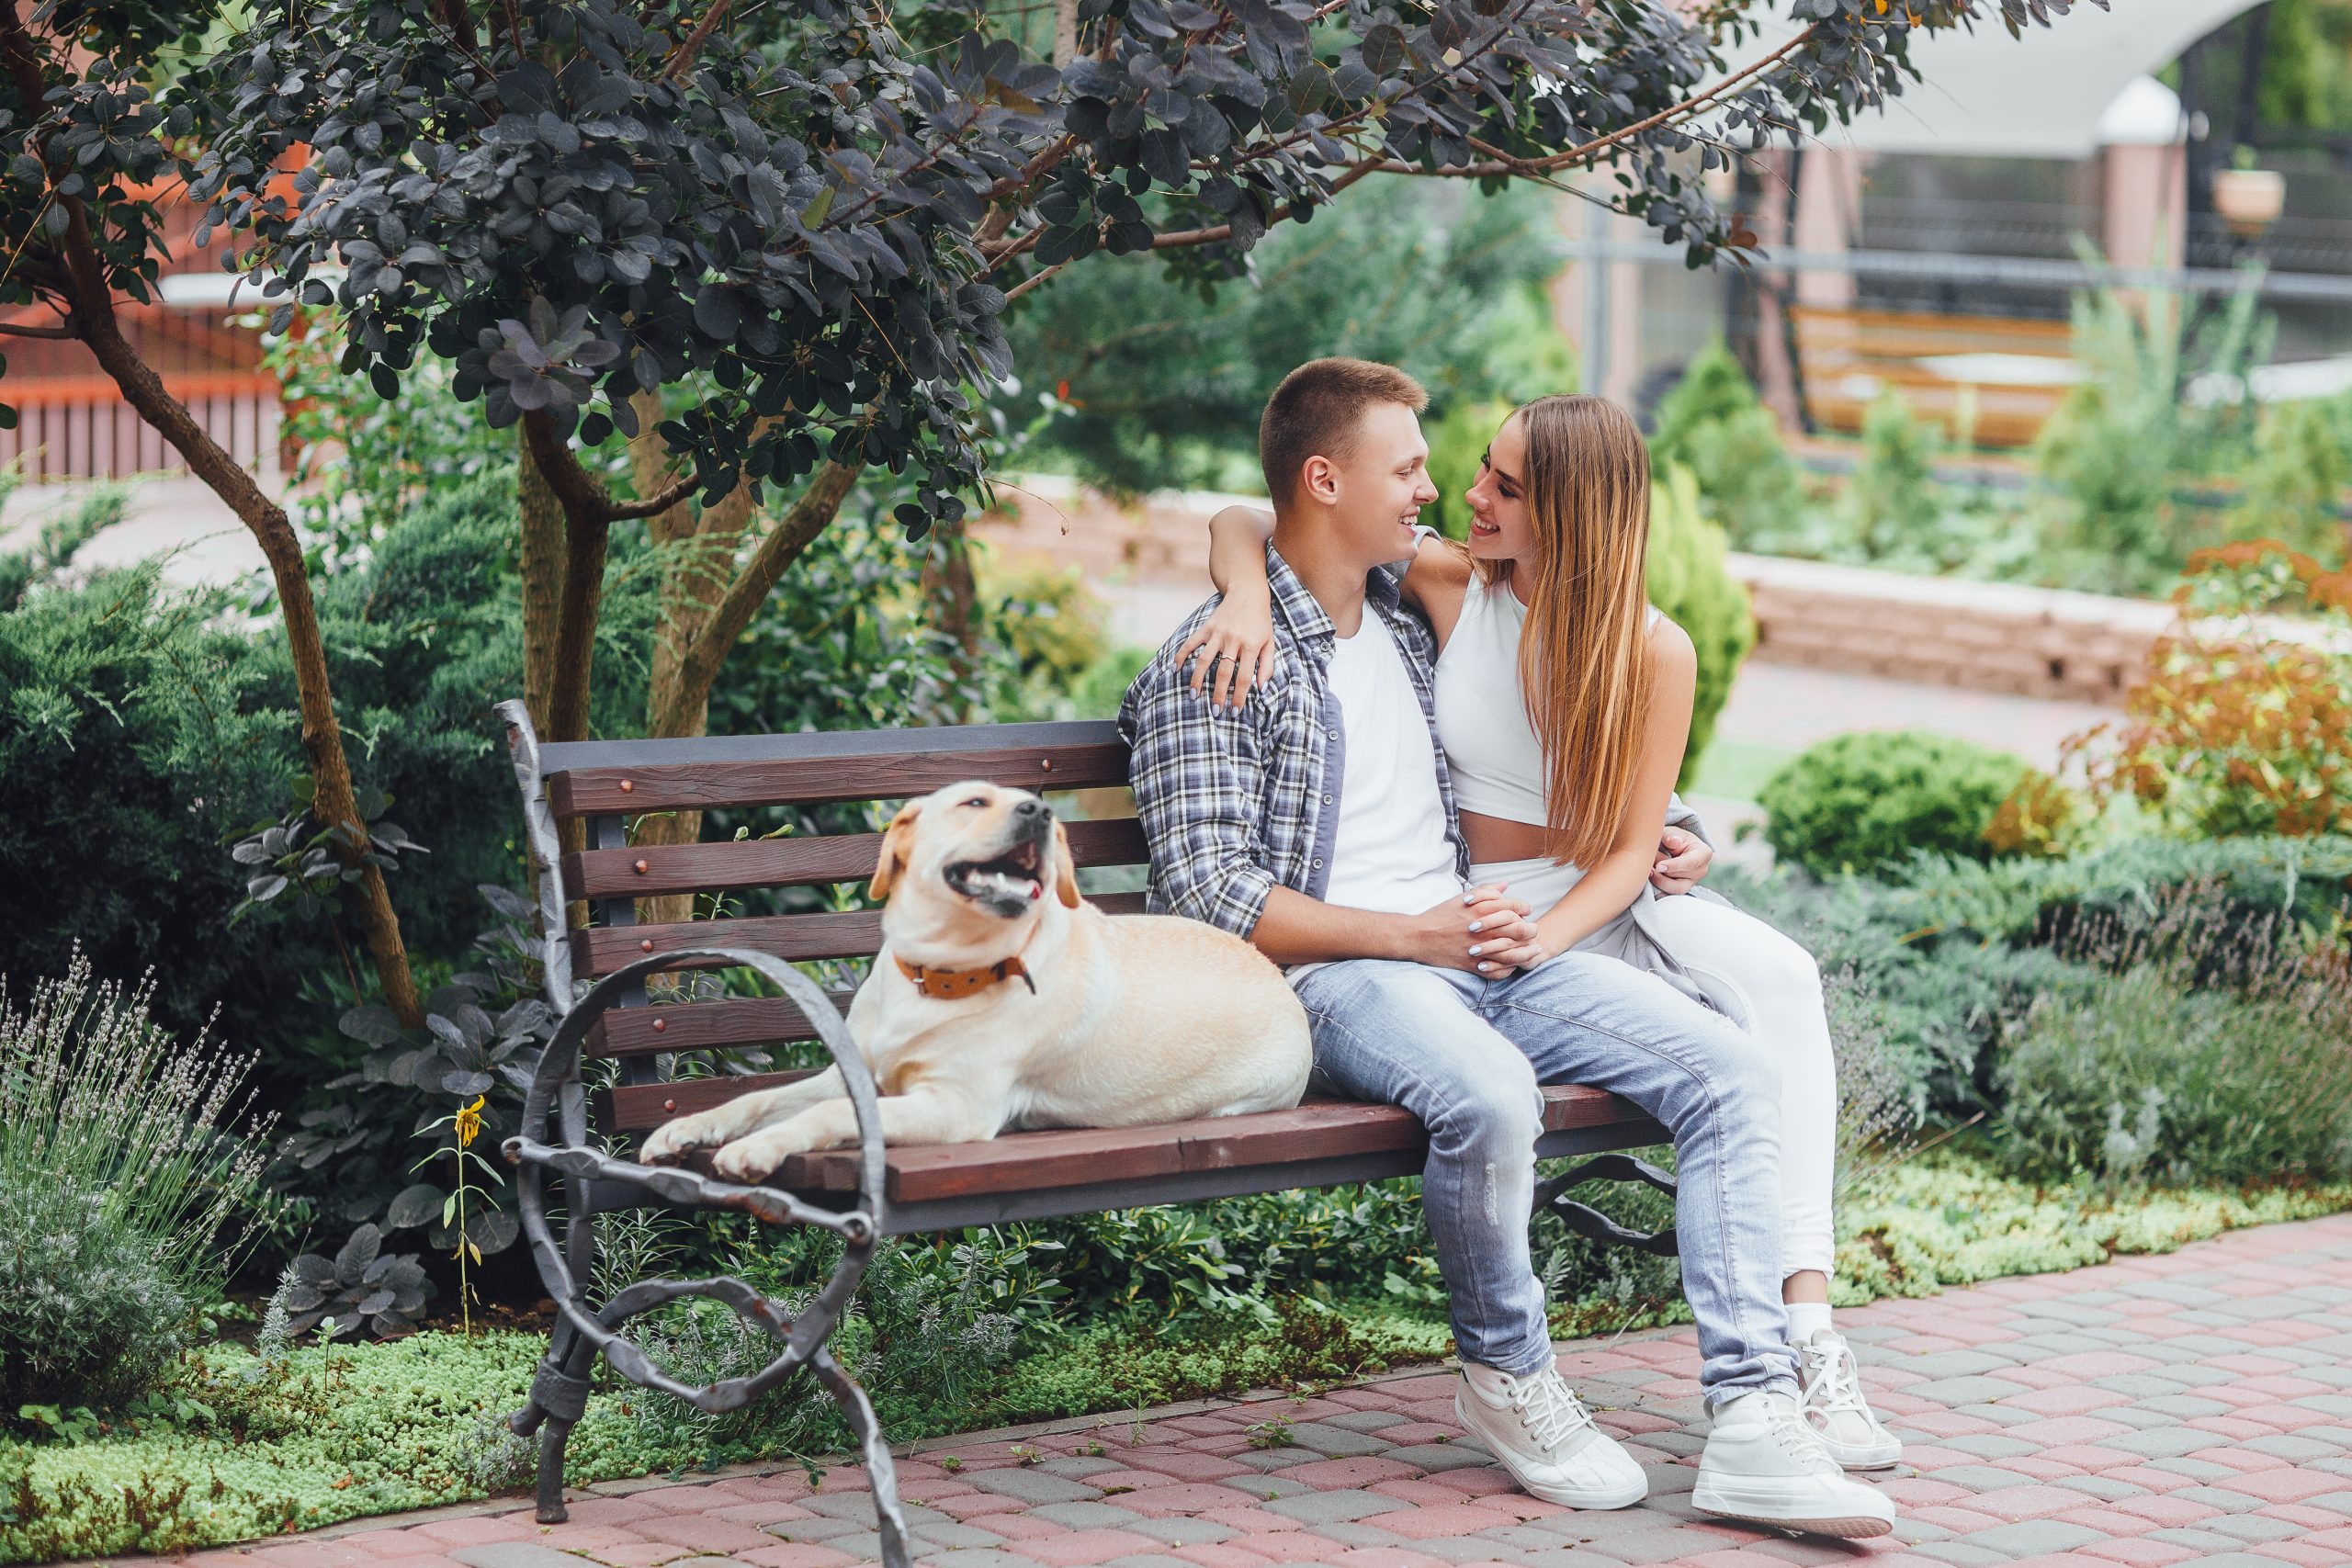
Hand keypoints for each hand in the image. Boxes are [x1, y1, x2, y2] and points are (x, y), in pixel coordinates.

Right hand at [1173, 589, 1277, 707]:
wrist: (1248, 593)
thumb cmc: (1261, 621)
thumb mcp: (1270, 642)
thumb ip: (1267, 665)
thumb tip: (1262, 688)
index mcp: (1251, 646)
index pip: (1244, 677)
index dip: (1239, 696)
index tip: (1234, 711)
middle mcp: (1233, 640)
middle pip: (1223, 672)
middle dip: (1218, 694)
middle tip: (1214, 711)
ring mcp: (1218, 633)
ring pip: (1205, 660)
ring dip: (1197, 679)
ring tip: (1193, 695)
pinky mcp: (1207, 626)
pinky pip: (1191, 642)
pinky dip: (1182, 655)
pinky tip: (1175, 668)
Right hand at [1400, 884, 1536, 972]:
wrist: (1419, 937)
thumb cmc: (1441, 915)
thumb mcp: (1463, 898)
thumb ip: (1486, 891)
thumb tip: (1505, 884)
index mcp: (1482, 909)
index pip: (1515, 907)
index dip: (1525, 908)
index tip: (1526, 911)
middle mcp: (1485, 929)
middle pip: (1521, 930)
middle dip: (1531, 930)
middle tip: (1533, 930)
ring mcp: (1480, 949)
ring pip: (1514, 954)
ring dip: (1527, 952)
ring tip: (1533, 950)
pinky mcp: (1474, 965)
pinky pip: (1499, 971)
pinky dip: (1508, 969)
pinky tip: (1512, 965)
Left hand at [1650, 825, 1712, 894]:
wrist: (1673, 846)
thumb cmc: (1674, 838)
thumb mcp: (1672, 832)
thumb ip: (1671, 836)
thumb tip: (1674, 842)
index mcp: (1703, 854)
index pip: (1690, 863)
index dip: (1673, 866)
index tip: (1658, 866)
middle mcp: (1701, 870)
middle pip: (1680, 876)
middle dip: (1662, 870)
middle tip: (1648, 860)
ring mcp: (1692, 881)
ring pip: (1674, 888)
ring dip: (1659, 880)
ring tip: (1648, 869)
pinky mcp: (1681, 888)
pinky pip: (1669, 893)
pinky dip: (1658, 887)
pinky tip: (1649, 879)